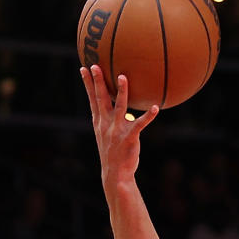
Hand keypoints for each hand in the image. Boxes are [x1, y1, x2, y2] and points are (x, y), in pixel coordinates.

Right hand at [79, 65, 158, 183]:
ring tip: (123, 77)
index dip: (87, 84)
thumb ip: (112, 122)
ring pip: (120, 106)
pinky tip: (155, 107)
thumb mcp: (107, 136)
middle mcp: (106, 123)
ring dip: (122, 91)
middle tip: (95, 65)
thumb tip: (125, 111)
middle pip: (101, 98)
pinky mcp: (129, 137)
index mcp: (99, 122)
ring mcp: (117, 130)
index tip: (83, 68)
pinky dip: (148, 116)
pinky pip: (140, 124)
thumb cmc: (114, 154)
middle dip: (97, 81)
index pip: (92, 99)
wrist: (115, 173)